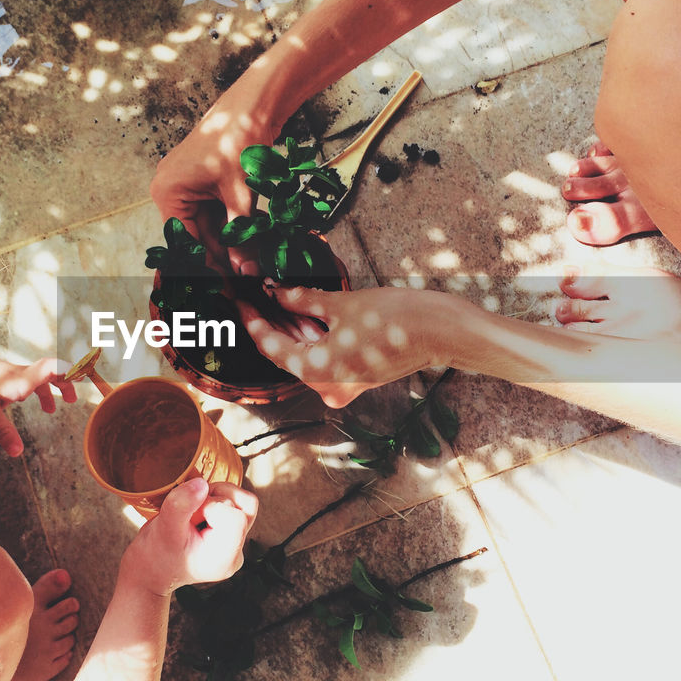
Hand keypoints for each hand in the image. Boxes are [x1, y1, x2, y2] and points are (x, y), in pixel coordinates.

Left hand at [0, 357, 76, 455]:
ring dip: (51, 389)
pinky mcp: (5, 376)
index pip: (51, 368)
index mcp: (21, 380)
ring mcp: (13, 373)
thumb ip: (3, 431)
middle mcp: (21, 374)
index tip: (83, 375)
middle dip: (66, 382)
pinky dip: (36, 391)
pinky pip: (28, 380)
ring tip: (51, 411)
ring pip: (40, 376)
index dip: (69, 370)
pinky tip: (32, 405)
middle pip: (51, 370)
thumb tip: (18, 453)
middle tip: (74, 399)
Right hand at [123, 478, 258, 595]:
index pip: (235, 516)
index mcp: (225, 557)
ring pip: (243, 502)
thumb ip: (181, 503)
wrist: (151, 571)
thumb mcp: (163, 528)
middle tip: (189, 517)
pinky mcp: (232, 535)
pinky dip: (215, 502)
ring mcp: (236, 544)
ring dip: (214, 499)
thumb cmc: (156, 554)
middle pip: (243, 505)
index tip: (189, 518)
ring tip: (193, 516)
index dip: (211, 506)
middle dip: (212, 501)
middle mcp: (236, 553)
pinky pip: (235, 505)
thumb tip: (202, 483)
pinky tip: (197, 517)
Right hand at [150, 89, 276, 276]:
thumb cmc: (239, 141)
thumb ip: (241, 235)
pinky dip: (233, 228)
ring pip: (208, 228)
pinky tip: (252, 245)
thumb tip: (247, 272)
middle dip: (221, 259)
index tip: (227, 289)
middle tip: (244, 283)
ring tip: (253, 268)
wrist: (253, 106)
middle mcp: (171, 191)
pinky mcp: (204, 184)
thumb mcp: (241, 194)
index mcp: (168, 193)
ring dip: (230, 246)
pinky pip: (215, 214)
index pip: (185, 243)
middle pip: (195, 237)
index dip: (207, 267)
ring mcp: (187, 187)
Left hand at [241, 284, 453, 406]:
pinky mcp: (354, 378)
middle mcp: (326, 387)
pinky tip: (299, 313)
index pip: (271, 346)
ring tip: (272, 298)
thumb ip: (302, 300)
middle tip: (253, 294)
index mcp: (317, 372)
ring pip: (304, 356)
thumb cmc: (396, 318)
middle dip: (270, 322)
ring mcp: (341, 386)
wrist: (440, 332)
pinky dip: (311, 338)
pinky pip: (322, 358)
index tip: (240, 298)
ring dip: (290, 329)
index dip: (253, 319)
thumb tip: (275, 292)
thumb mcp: (341, 304)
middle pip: (286, 353)